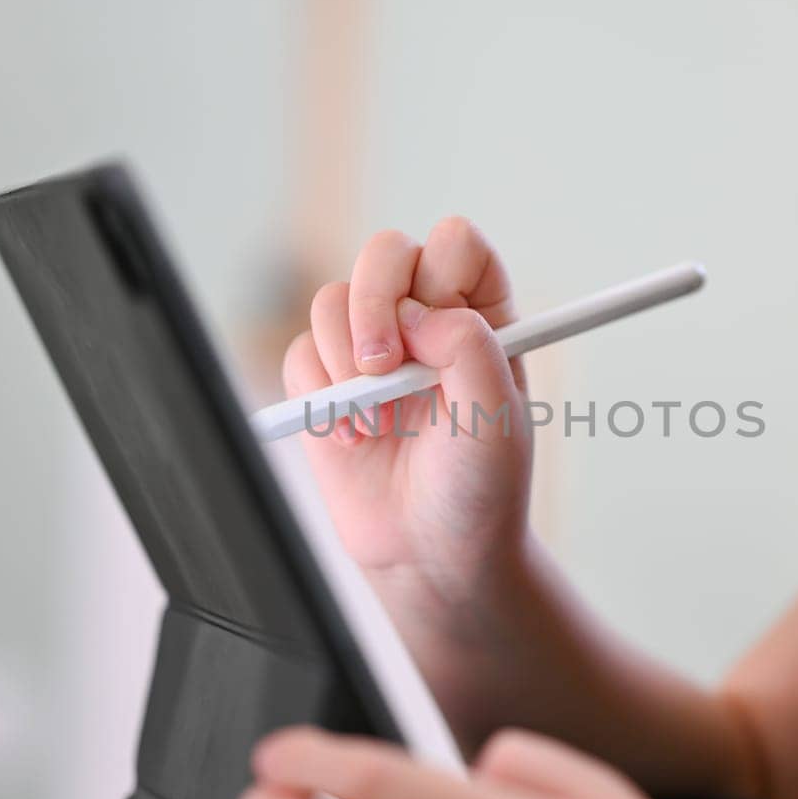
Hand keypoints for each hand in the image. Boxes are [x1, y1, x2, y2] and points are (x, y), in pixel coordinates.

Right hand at [285, 218, 532, 639]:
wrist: (433, 554)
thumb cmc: (478, 487)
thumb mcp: (496, 416)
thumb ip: (469, 345)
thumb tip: (417, 311)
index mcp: (482, 314)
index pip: (455, 244)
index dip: (441, 276)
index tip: (438, 332)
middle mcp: (426, 319)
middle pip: (384, 253)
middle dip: (373, 305)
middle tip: (383, 367)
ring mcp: (373, 347)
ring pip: (332, 300)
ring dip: (346, 361)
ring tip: (377, 422)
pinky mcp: (327, 382)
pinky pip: (301, 353)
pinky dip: (320, 395)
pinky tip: (355, 437)